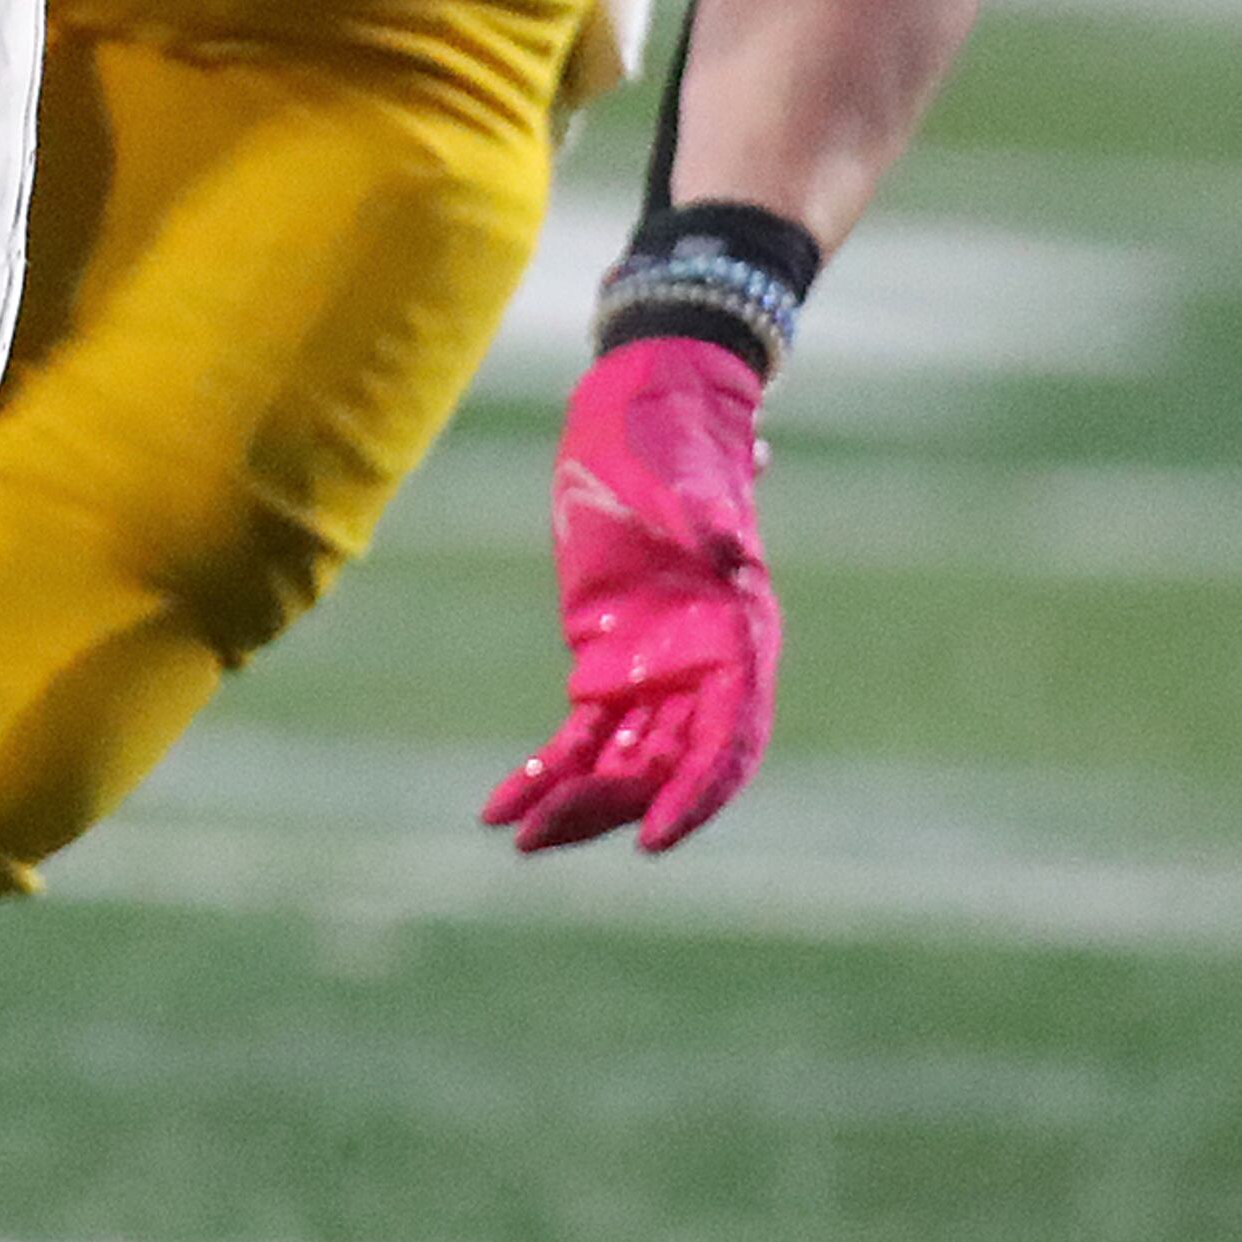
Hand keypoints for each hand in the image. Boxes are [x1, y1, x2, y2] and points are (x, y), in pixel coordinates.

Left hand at [480, 336, 780, 856]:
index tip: (655, 840)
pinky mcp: (606, 663)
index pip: (726, 741)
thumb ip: (710, 520)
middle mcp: (704, 670)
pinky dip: (547, 771)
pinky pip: (581, 738)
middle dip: (611, 806)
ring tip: (517, 832)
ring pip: (621, 763)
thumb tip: (731, 553)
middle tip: (542, 834)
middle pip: (665, 765)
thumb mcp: (689, 474)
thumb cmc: (674, 435)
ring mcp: (655, 673)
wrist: (644, 402)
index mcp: (740, 639)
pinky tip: (502, 805)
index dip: (695, 795)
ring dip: (575, 801)